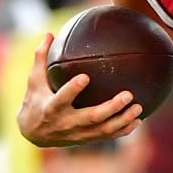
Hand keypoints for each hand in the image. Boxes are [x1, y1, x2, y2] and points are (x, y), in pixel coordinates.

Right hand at [15, 36, 141, 147]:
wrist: (34, 133)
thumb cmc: (35, 100)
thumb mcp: (33, 80)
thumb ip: (41, 58)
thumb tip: (49, 33)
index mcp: (51, 108)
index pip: (62, 99)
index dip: (73, 90)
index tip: (85, 77)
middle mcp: (66, 123)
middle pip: (91, 117)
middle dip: (111, 108)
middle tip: (128, 94)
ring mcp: (78, 133)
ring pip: (103, 129)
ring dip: (122, 119)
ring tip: (138, 107)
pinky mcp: (87, 139)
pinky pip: (108, 136)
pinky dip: (123, 130)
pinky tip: (138, 119)